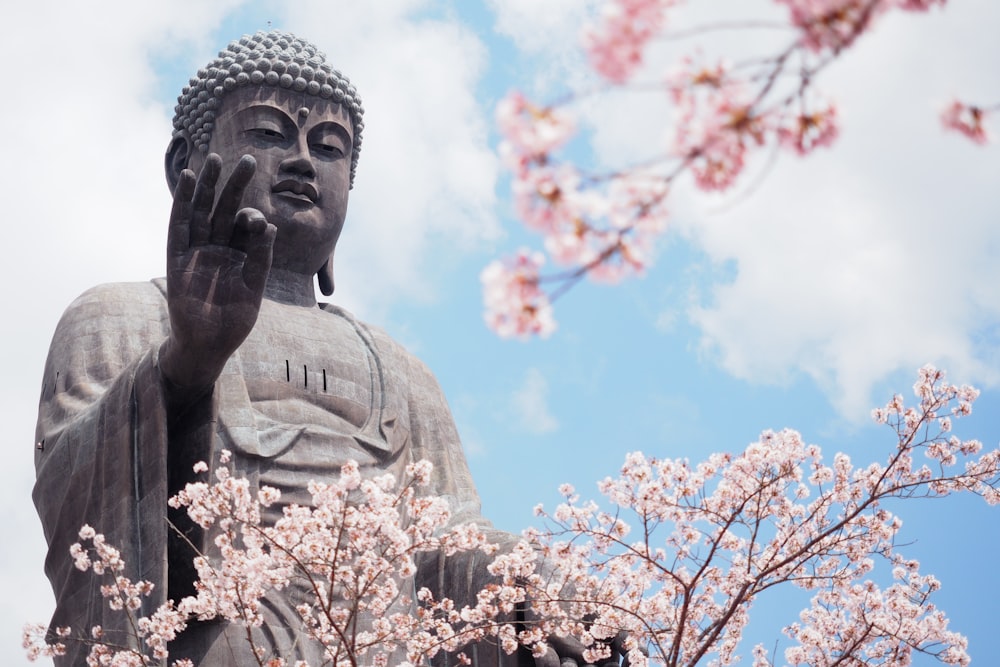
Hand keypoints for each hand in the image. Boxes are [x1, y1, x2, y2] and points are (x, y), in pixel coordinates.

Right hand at [160, 153, 275, 392]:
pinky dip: (181, 203)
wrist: (208, 345)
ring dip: (207, 185)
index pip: (245, 226)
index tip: (258, 219)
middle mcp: (217, 248)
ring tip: (214, 159)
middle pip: (224, 209)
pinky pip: (179, 226)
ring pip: (201, 211)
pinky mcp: (177, 258)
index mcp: (238, 255)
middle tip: (248, 159)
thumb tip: (270, 226)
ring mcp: (196, 251)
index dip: (252, 217)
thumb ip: (261, 258)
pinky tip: (187, 180)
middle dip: (235, 185)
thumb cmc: (233, 320)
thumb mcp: (254, 288)